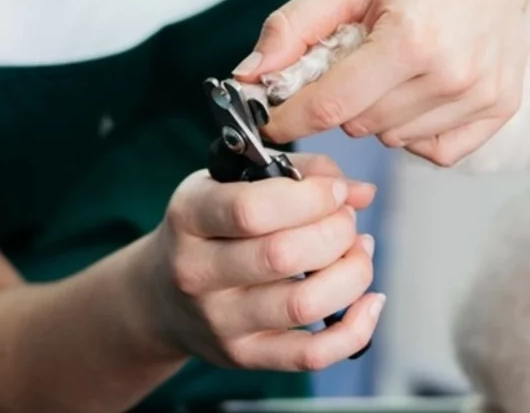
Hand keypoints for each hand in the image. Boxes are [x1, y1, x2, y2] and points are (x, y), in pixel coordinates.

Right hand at [141, 154, 383, 372]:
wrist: (160, 296)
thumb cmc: (209, 229)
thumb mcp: (231, 183)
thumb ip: (297, 173)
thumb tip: (359, 192)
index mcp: (190, 217)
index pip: (251, 211)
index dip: (309, 198)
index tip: (335, 192)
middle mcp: (197, 272)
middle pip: (283, 256)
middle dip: (336, 232)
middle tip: (347, 220)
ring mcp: (220, 321)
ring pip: (303, 304)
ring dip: (352, 274)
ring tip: (358, 252)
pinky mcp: (245, 355)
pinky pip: (310, 354)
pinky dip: (354, 330)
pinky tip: (369, 301)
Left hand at [242, 0, 529, 166]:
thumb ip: (295, 26)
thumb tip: (248, 75)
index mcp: (411, 38)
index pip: (331, 104)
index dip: (290, 117)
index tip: (270, 118)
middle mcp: (452, 74)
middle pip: (360, 123)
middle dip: (340, 100)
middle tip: (350, 59)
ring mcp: (482, 94)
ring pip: (394, 137)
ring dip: (378, 112)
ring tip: (392, 64)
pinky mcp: (502, 106)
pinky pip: (436, 150)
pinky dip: (416, 130)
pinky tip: (418, 89)